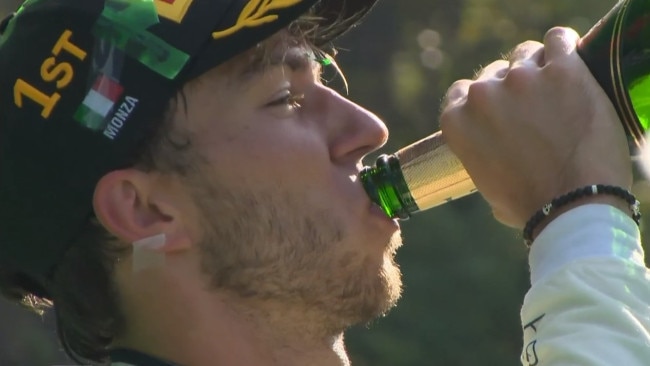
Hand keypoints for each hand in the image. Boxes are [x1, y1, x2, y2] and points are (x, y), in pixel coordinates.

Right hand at [439, 27, 631, 227]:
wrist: (572, 206)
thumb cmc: (530, 207)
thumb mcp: (487, 186)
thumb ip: (482, 159)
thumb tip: (496, 161)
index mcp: (457, 122)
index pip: (461, 92)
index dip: (484, 100)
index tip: (502, 109)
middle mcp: (482, 95)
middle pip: (494, 73)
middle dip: (512, 87)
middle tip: (536, 108)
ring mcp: (521, 79)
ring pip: (527, 55)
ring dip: (539, 69)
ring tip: (558, 93)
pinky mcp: (562, 70)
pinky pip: (559, 40)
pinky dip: (565, 49)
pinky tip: (571, 65)